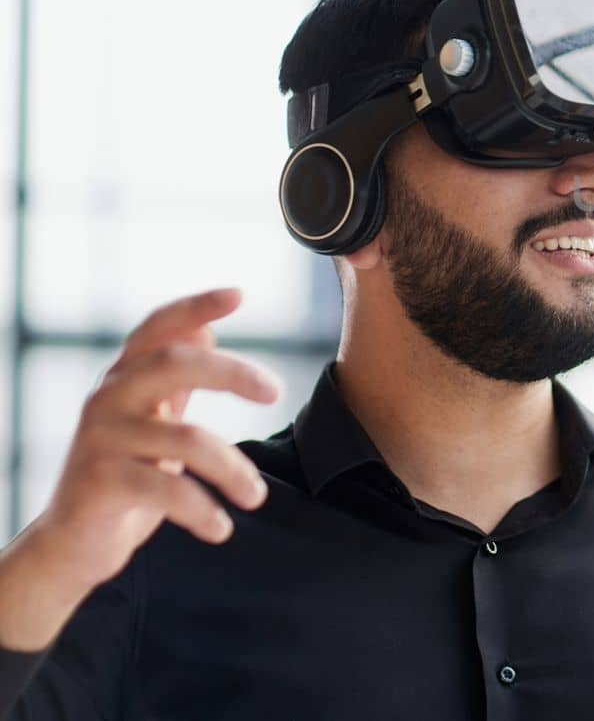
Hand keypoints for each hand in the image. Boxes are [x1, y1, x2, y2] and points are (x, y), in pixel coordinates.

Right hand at [14, 289, 281, 607]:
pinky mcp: (99, 482)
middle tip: (274, 392)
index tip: (239, 294)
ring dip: (233, 470)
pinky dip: (204, 511)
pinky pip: (169, 489)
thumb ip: (175, 382)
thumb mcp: (153, 425)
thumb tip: (205, 331)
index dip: (195, 306)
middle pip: (173, 363)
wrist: (74, 544)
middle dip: (232, 372)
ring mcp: (100, 439)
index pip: (157, 328)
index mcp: (124, 380)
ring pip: (187, 438)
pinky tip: (220, 528)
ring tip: (255, 497)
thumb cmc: (128, 477)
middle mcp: (107, 399)